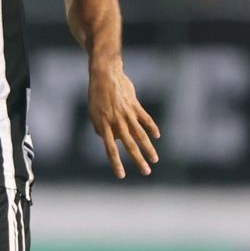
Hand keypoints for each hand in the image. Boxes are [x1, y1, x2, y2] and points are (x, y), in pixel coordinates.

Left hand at [88, 62, 160, 177]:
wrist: (105, 74)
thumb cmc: (96, 94)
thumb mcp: (93, 113)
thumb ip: (99, 127)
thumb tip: (106, 139)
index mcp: (104, 126)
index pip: (111, 150)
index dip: (116, 163)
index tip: (122, 176)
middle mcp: (116, 122)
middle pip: (129, 145)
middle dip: (138, 160)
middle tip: (146, 172)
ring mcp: (127, 114)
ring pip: (140, 135)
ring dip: (148, 148)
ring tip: (155, 159)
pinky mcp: (135, 105)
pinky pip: (145, 119)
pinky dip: (152, 127)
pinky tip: (157, 136)